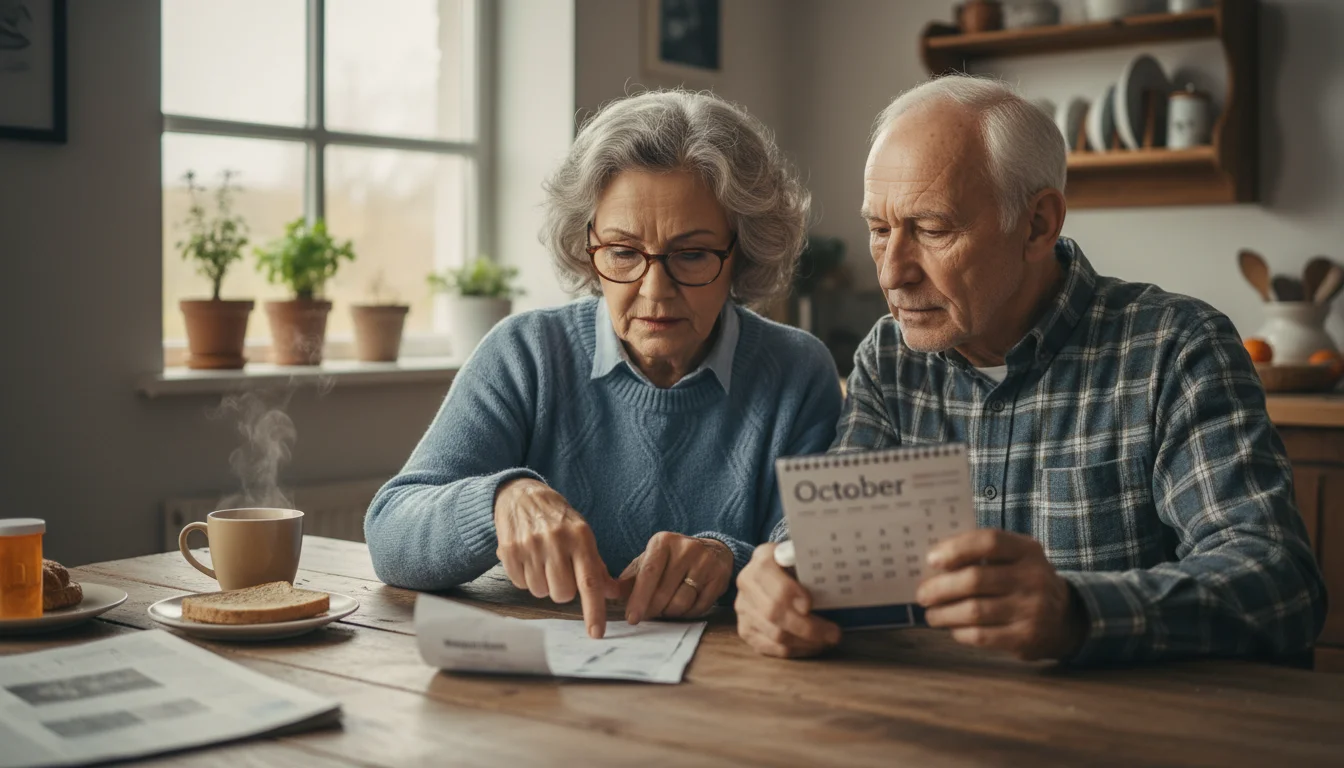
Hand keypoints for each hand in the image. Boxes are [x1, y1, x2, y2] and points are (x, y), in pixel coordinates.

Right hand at [493, 477, 618, 637]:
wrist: (521, 495)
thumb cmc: (558, 519)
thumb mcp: (582, 534)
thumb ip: (596, 565)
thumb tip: (614, 593)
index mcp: (580, 537)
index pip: (589, 582)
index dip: (594, 611)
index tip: (597, 633)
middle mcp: (555, 541)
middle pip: (562, 593)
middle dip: (563, 590)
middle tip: (560, 571)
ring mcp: (530, 546)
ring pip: (540, 592)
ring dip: (543, 584)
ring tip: (542, 561)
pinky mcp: (509, 551)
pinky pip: (520, 584)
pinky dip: (525, 577)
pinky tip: (527, 559)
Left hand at [620, 533, 733, 623]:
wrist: (713, 550)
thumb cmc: (673, 560)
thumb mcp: (650, 561)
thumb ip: (630, 578)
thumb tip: (608, 593)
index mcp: (663, 541)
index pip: (649, 573)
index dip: (639, 598)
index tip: (631, 618)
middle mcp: (686, 548)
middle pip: (664, 591)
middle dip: (653, 610)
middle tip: (647, 616)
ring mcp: (705, 562)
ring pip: (681, 602)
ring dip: (670, 613)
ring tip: (666, 609)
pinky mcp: (719, 577)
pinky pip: (699, 607)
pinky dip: (688, 613)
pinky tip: (684, 607)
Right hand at [734, 542, 840, 657]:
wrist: (772, 576)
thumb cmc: (795, 568)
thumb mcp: (802, 558)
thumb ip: (812, 566)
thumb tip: (835, 577)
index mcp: (763, 558)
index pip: (769, 575)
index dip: (789, 592)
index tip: (810, 605)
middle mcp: (748, 582)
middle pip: (773, 612)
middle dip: (808, 627)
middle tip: (833, 633)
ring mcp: (743, 608)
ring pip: (775, 634)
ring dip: (806, 642)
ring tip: (827, 640)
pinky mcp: (745, 629)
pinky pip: (770, 647)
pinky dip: (795, 651)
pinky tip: (811, 646)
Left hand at [916, 529, 1086, 660]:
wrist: (1064, 619)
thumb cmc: (1022, 582)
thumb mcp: (1014, 559)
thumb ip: (981, 554)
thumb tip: (933, 562)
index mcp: (1027, 550)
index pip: (989, 541)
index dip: (956, 549)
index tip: (931, 560)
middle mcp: (1033, 578)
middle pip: (975, 579)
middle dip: (939, 588)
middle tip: (921, 594)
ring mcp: (1032, 609)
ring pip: (974, 611)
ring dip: (943, 614)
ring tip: (931, 614)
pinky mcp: (1026, 638)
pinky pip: (981, 636)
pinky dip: (959, 632)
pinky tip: (953, 628)